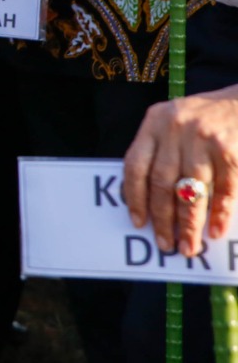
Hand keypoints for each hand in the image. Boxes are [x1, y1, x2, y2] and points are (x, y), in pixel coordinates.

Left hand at [123, 85, 237, 256]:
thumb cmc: (206, 116)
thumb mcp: (174, 122)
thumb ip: (159, 151)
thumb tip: (148, 200)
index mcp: (154, 122)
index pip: (135, 165)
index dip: (134, 197)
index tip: (138, 222)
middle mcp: (175, 129)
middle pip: (162, 182)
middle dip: (163, 219)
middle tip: (165, 244)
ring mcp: (203, 138)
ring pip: (191, 190)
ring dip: (189, 223)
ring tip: (189, 246)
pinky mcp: (230, 150)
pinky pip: (223, 189)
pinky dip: (219, 213)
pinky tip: (215, 231)